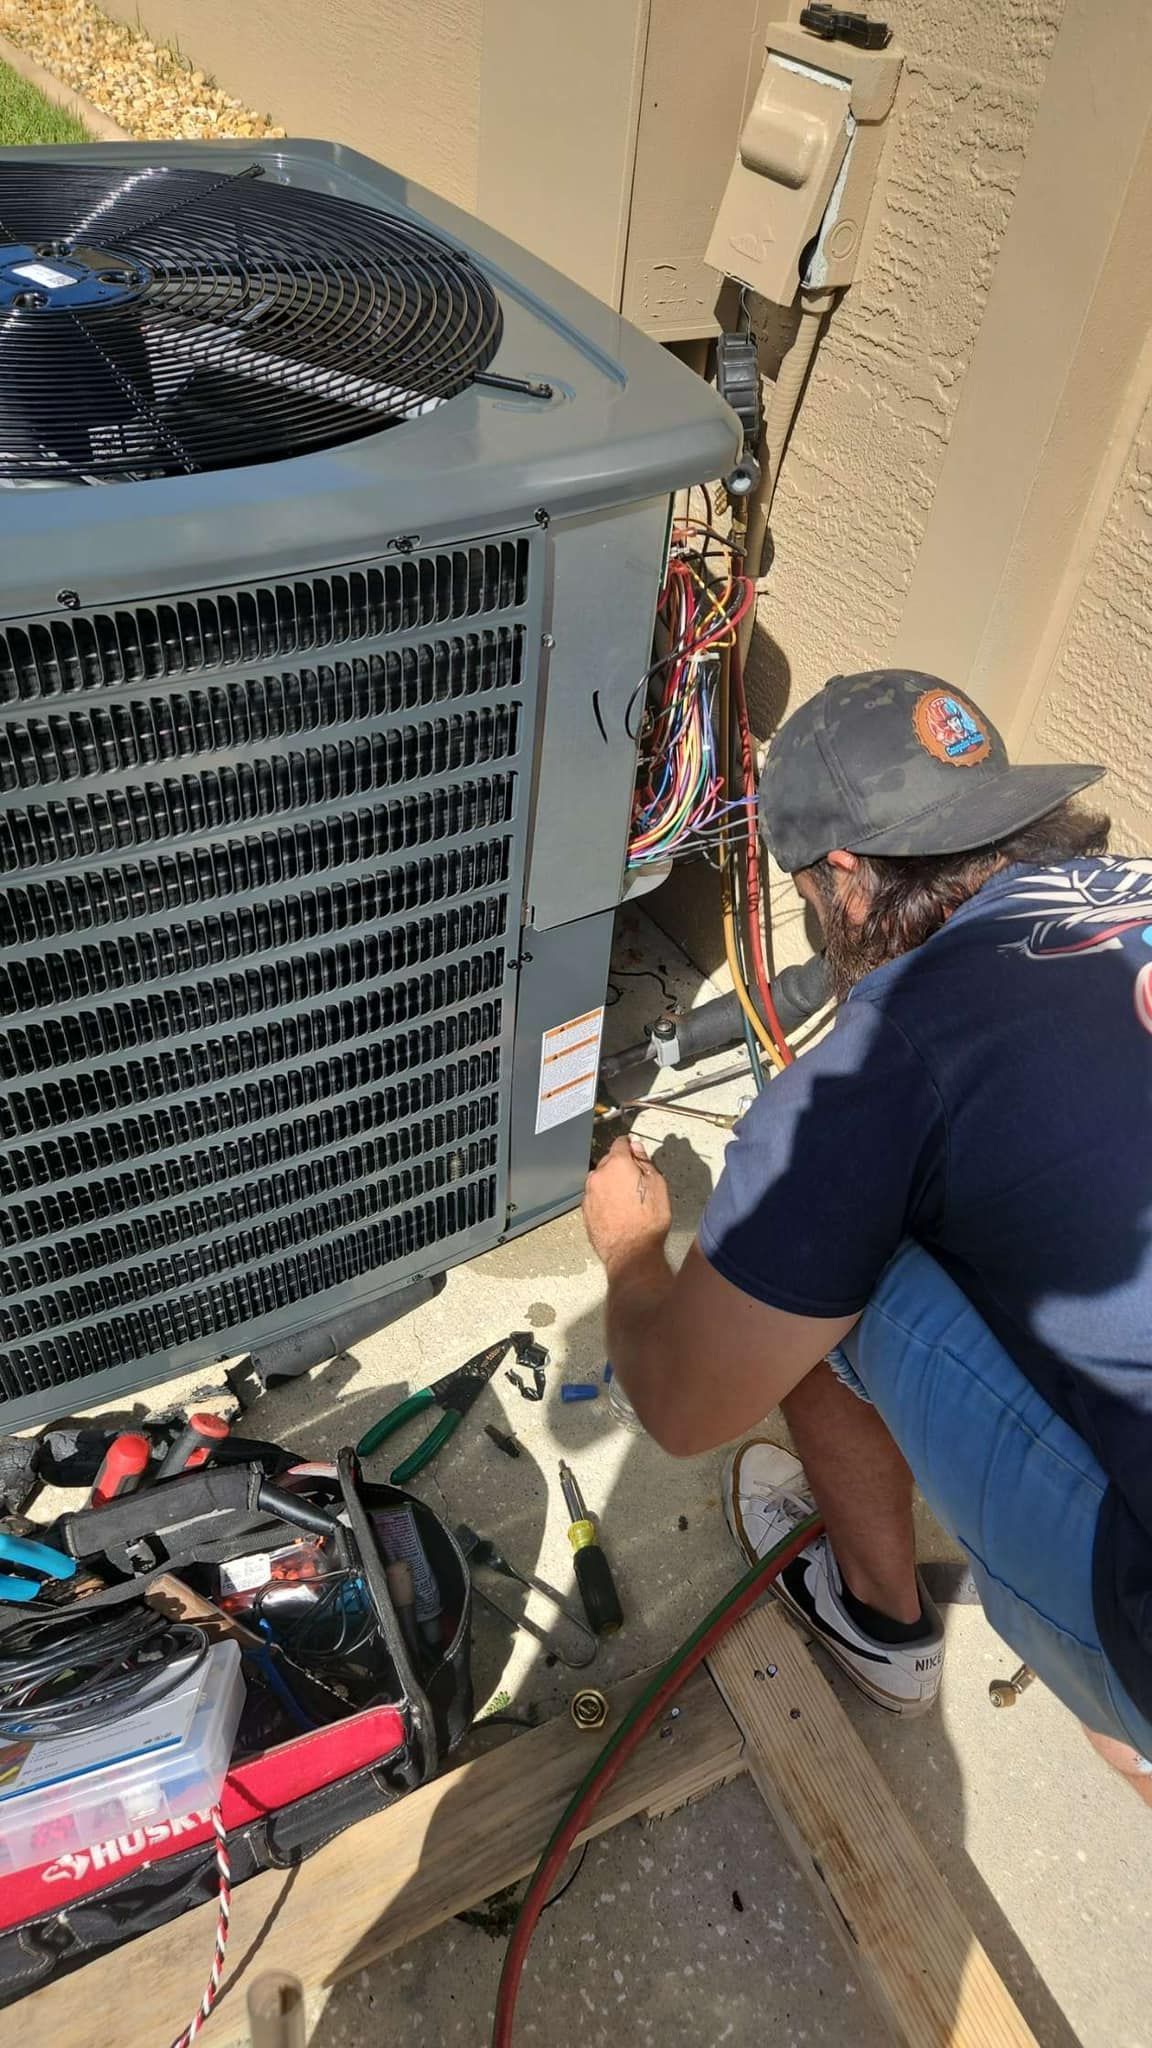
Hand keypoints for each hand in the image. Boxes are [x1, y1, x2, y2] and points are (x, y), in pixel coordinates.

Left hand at [583, 1135, 671, 1272]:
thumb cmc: (648, 1221)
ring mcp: (589, 1194)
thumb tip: (637, 1148)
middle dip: (621, 1166)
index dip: (629, 1145)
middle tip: (637, 1179)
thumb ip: (645, 1162)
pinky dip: (604, 1198)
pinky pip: (596, 1196)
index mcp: (617, 1164)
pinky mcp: (585, 1211)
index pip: (620, 1143)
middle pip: (609, 1161)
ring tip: (627, 1199)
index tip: (634, 1150)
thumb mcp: (658, 1186)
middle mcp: (598, 1175)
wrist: (631, 1252)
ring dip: (611, 1182)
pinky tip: (617, 1210)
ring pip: (601, 1179)